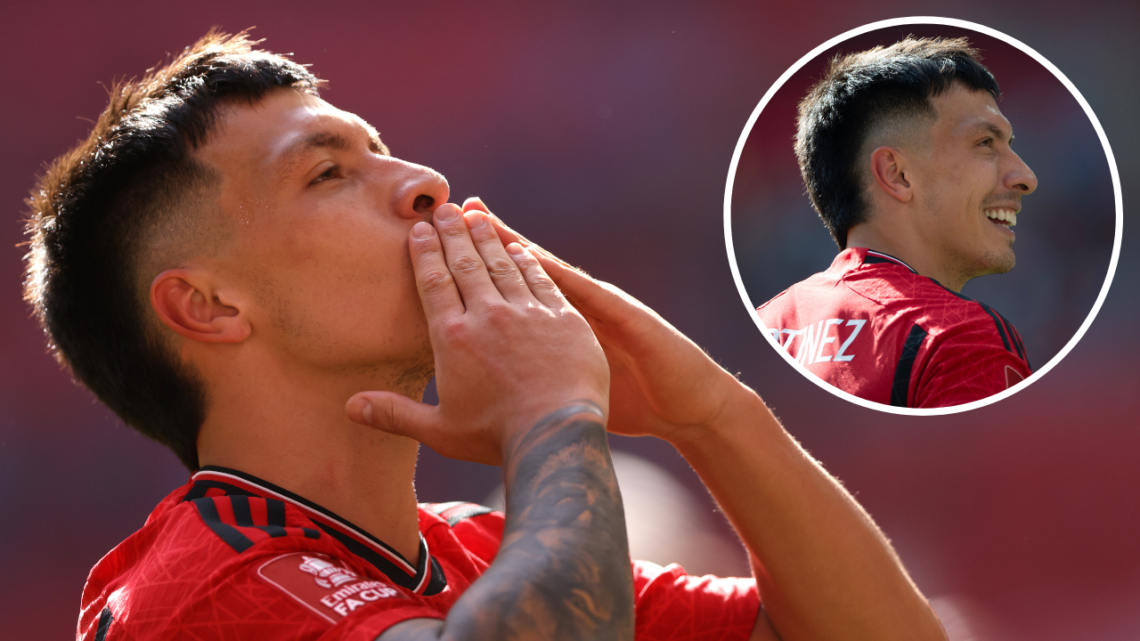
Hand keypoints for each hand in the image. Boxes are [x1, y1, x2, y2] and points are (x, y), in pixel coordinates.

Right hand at [345, 203, 608, 464]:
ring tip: (476, 216)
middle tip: (445, 209)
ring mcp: (528, 313)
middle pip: (466, 265)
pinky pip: (541, 280)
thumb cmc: (496, 436)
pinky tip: (520, 249)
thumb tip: (349, 407)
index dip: (425, 253)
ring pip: (503, 265)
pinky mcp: (564, 318)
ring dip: (488, 238)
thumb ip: (394, 414)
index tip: (420, 229)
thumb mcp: (439, 430)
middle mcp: (488, 316)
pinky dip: (528, 261)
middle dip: (453, 234)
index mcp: (453, 337)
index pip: (434, 283)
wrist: (557, 435)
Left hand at [461, 198, 746, 444]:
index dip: (466, 268)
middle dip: (477, 241)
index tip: (430, 244)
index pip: (502, 292)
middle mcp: (570, 310)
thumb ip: (535, 380)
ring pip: (545, 270)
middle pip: (514, 270)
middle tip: (442, 211)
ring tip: (477, 216)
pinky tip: (531, 256)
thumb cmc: (627, 402)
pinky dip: (555, 274)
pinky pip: (583, 292)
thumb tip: (489, 389)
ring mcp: (596, 308)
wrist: (683, 404)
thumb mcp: (571, 388)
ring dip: (511, 242)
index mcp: (552, 328)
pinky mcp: (622, 316)